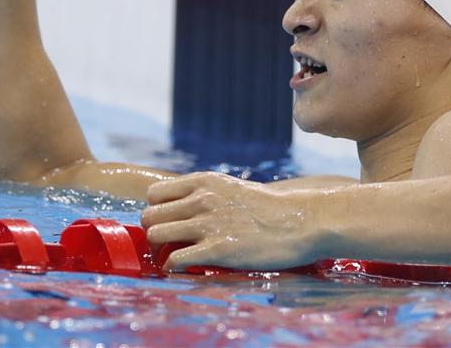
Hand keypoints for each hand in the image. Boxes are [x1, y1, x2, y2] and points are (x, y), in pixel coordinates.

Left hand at [141, 172, 318, 270]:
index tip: (167, 224)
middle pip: (149, 216)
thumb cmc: (269, 208)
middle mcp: (201, 199)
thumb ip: (206, 194)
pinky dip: (172, 268)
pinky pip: (175, 260)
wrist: (300, 221)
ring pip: (155, 235)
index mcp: (204, 182)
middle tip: (166, 245)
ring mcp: (208, 224)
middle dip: (154, 232)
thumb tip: (184, 208)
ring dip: (159, 250)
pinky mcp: (217, 250)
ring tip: (172, 257)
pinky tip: (182, 270)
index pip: (154, 194)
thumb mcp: (232, 189)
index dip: (157, 211)